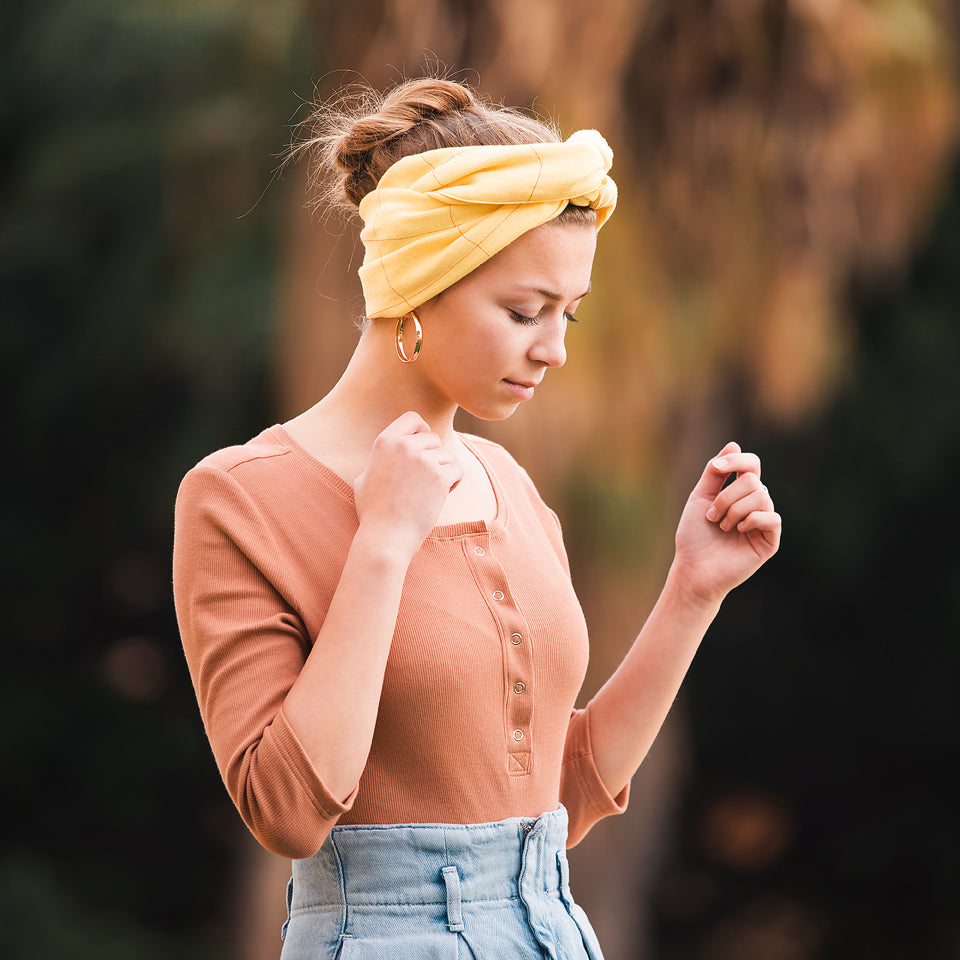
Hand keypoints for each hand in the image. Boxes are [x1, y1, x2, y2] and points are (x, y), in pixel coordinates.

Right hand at [353, 412, 462, 559]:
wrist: (386, 537)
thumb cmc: (374, 512)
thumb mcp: (365, 477)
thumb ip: (380, 459)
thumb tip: (391, 448)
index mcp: (385, 442)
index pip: (412, 418)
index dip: (421, 430)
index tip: (421, 447)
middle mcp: (404, 446)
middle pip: (433, 438)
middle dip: (432, 457)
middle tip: (422, 481)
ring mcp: (423, 460)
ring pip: (446, 455)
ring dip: (442, 472)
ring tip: (427, 492)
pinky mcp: (440, 477)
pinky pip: (457, 469)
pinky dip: (452, 483)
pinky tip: (438, 496)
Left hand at [671, 441, 781, 604]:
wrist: (693, 569)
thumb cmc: (694, 536)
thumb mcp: (699, 497)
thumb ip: (715, 473)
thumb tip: (734, 444)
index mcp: (739, 492)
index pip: (751, 465)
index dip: (736, 461)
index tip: (717, 470)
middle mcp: (755, 505)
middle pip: (754, 481)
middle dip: (726, 496)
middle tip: (712, 516)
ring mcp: (764, 522)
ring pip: (762, 496)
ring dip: (734, 510)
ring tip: (721, 527)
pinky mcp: (770, 541)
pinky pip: (772, 517)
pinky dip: (751, 519)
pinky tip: (738, 531)